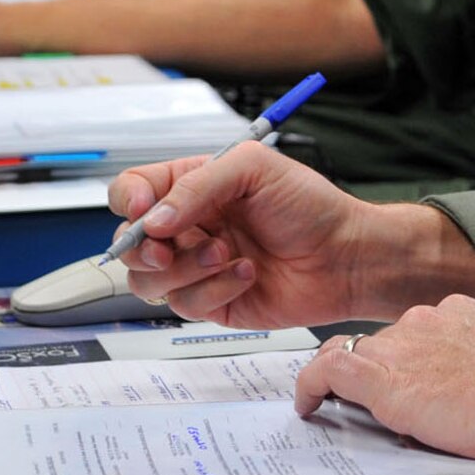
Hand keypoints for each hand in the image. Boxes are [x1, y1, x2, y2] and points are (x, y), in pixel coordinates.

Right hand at [110, 144, 474, 329]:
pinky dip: (214, 289)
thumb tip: (152, 219)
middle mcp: (190, 227)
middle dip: (145, 247)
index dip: (127, 200)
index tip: (142, 209)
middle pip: (130, 243)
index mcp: (194, 186)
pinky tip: (248, 274)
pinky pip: (184, 305)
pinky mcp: (212, 302)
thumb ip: (198, 185)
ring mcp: (198, 267)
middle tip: (172, 245)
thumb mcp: (255, 170)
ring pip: (149, 280)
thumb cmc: (310, 206)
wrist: (346, 256)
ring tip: (228, 254)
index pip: (133, 190)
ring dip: (186, 268)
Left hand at [296, 303, 474, 469]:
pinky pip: (328, 372)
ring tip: (333, 406)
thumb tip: (470, 393)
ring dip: (347, 382)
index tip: (400, 375)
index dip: (399, 356)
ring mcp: (404, 345)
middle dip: (373, 371)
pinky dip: (312, 386)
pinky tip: (309, 405)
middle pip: (380, 343)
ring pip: (355, 355)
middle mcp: (427, 320)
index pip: (412, 332)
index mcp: (459, 314)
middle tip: (362, 403)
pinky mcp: (386, 378)